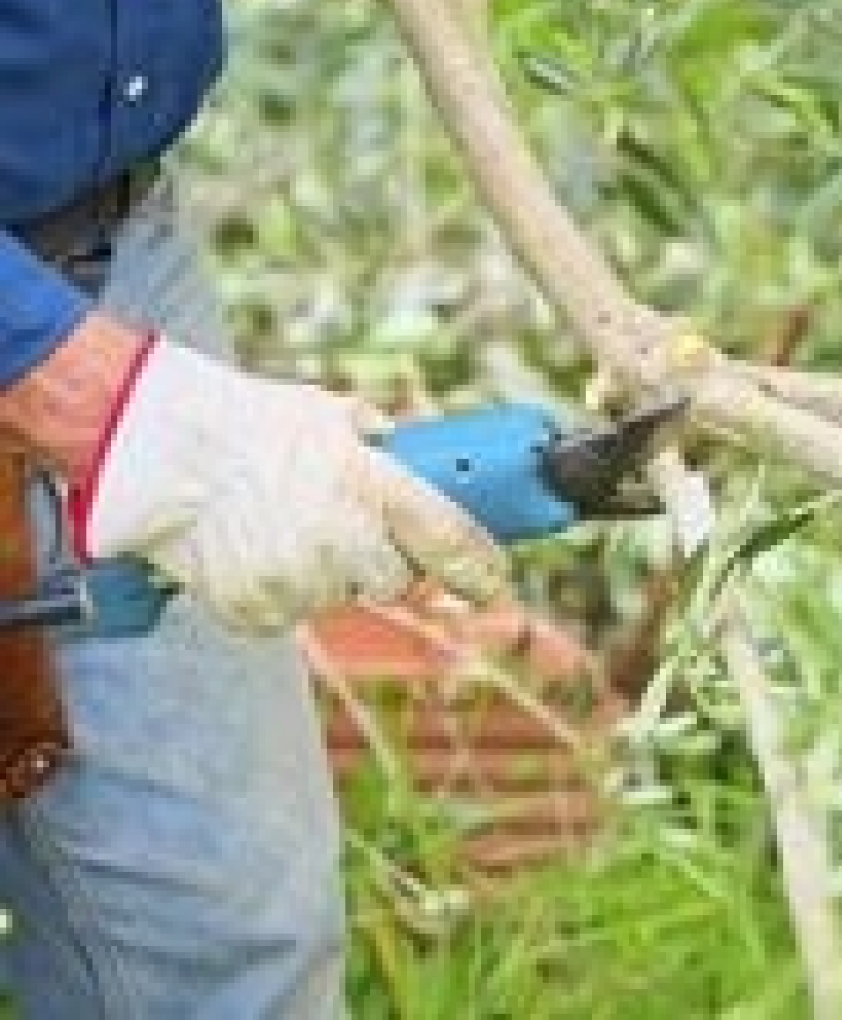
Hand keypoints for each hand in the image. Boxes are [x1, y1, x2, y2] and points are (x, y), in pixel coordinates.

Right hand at [68, 335, 508, 632]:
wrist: (162, 453)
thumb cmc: (248, 425)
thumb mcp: (328, 414)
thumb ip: (376, 440)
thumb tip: (406, 449)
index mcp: (372, 486)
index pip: (450, 541)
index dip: (480, 567)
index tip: (494, 580)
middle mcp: (343, 541)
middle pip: (396, 582)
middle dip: (382, 562)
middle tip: (351, 531)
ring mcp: (299, 582)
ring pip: (336, 596)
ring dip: (325, 573)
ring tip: (283, 528)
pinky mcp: (258, 611)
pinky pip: (288, 613)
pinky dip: (278, 589)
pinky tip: (254, 550)